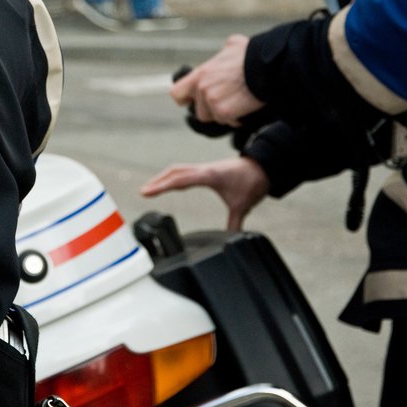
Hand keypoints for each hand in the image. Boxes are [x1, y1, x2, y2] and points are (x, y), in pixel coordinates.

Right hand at [140, 157, 269, 230]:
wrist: (264, 166)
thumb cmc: (252, 182)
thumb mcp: (243, 206)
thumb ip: (234, 224)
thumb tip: (230, 240)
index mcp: (208, 175)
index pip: (179, 180)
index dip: (161, 186)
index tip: (146, 192)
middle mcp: (203, 169)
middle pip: (174, 172)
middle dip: (157, 182)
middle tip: (143, 192)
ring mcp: (204, 168)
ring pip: (178, 169)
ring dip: (163, 177)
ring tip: (150, 188)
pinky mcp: (206, 169)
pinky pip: (184, 170)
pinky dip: (173, 176)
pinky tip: (168, 182)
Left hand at [171, 35, 264, 126]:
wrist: (266, 68)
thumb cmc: (252, 55)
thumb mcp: (233, 45)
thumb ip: (223, 52)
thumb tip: (226, 51)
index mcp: (200, 73)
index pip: (177, 93)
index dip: (184, 100)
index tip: (191, 102)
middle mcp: (202, 88)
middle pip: (200, 111)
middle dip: (213, 109)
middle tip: (229, 100)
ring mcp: (211, 101)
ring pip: (214, 118)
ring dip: (225, 114)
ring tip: (238, 102)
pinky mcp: (224, 112)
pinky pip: (228, 122)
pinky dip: (237, 119)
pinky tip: (245, 107)